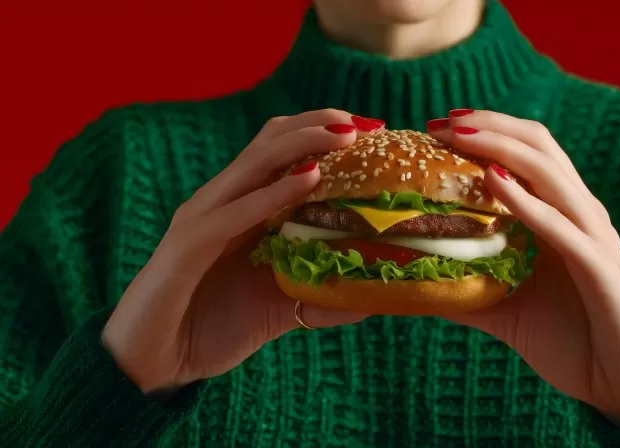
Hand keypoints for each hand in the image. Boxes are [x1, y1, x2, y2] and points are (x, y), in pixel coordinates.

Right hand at [101, 110, 384, 394]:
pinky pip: (236, 212)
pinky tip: (310, 180)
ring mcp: (203, 218)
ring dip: (304, 143)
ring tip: (347, 135)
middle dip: (320, 124)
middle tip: (368, 123)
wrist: (153, 367)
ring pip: (255, 163)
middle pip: (271, 141)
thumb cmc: (214, 330)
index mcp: (243, 208)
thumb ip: (320, 297)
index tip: (374, 129)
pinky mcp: (188, 245)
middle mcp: (222, 201)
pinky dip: (274, 193)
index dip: (324, 133)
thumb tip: (371, 298)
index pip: (282, 151)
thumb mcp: (280, 308)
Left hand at [428, 110, 619, 423]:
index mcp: (563, 216)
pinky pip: (562, 226)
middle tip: (442, 121)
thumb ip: (469, 289)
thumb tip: (418, 284)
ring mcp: (594, 237)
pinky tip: (494, 183)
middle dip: (490, 125)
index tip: (438, 126)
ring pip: (552, 174)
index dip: (487, 131)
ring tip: (460, 135)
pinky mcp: (601, 268)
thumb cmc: (568, 342)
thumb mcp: (506, 308)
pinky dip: (528, 201)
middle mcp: (582, 215)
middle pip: (540, 146)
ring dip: (502, 148)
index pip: (528, 153)